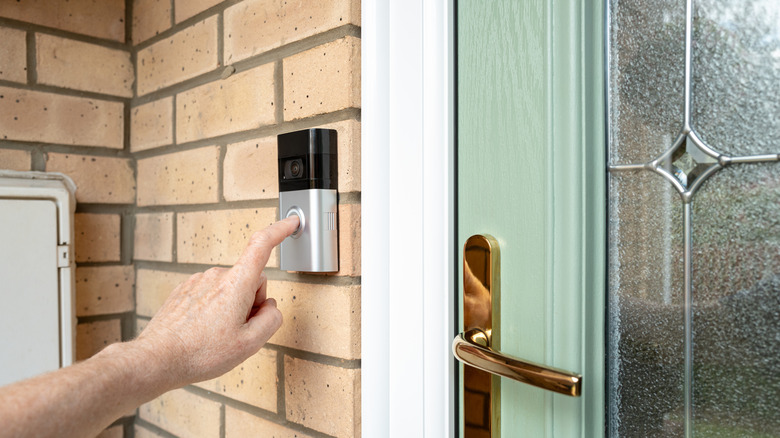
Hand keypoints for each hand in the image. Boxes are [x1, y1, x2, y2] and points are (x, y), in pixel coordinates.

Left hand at [132, 216, 299, 387]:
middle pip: (250, 279)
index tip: (291, 222)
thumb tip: (270, 307)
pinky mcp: (185, 289)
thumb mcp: (249, 344)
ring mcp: (198, 281)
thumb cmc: (199, 353)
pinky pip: (211, 294)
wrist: (157, 359)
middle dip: (252, 301)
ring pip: (230, 288)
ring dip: (232, 307)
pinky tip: (204, 330)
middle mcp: (216, 275)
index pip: (262, 245)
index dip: (280, 231)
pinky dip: (214, 309)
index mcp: (236, 284)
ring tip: (216, 334)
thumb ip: (271, 320)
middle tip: (238, 330)